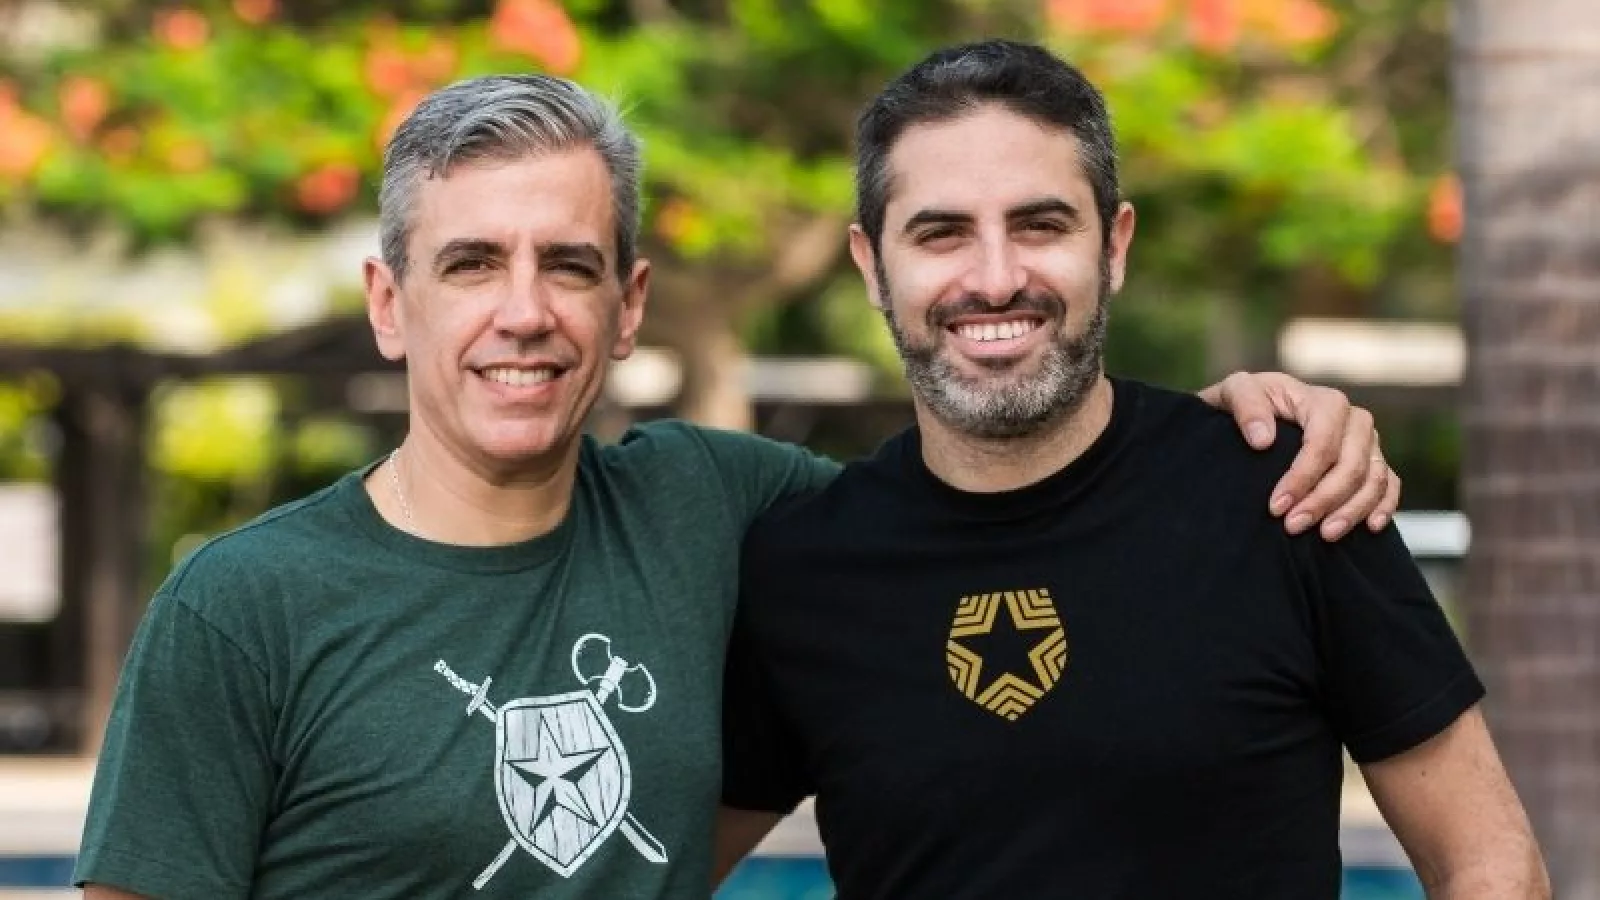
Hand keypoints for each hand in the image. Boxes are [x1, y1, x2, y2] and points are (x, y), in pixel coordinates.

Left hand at [1198, 371, 1399, 540]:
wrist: (1258, 411)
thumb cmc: (1248, 402)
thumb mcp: (1235, 392)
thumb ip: (1246, 406)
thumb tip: (1262, 439)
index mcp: (1324, 401)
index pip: (1323, 443)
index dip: (1302, 477)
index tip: (1276, 506)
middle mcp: (1354, 420)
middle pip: (1352, 465)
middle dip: (1323, 500)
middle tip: (1292, 526)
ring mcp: (1368, 442)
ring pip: (1374, 479)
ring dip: (1351, 511)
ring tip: (1324, 535)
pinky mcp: (1374, 460)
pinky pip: (1389, 484)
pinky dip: (1384, 506)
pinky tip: (1370, 527)